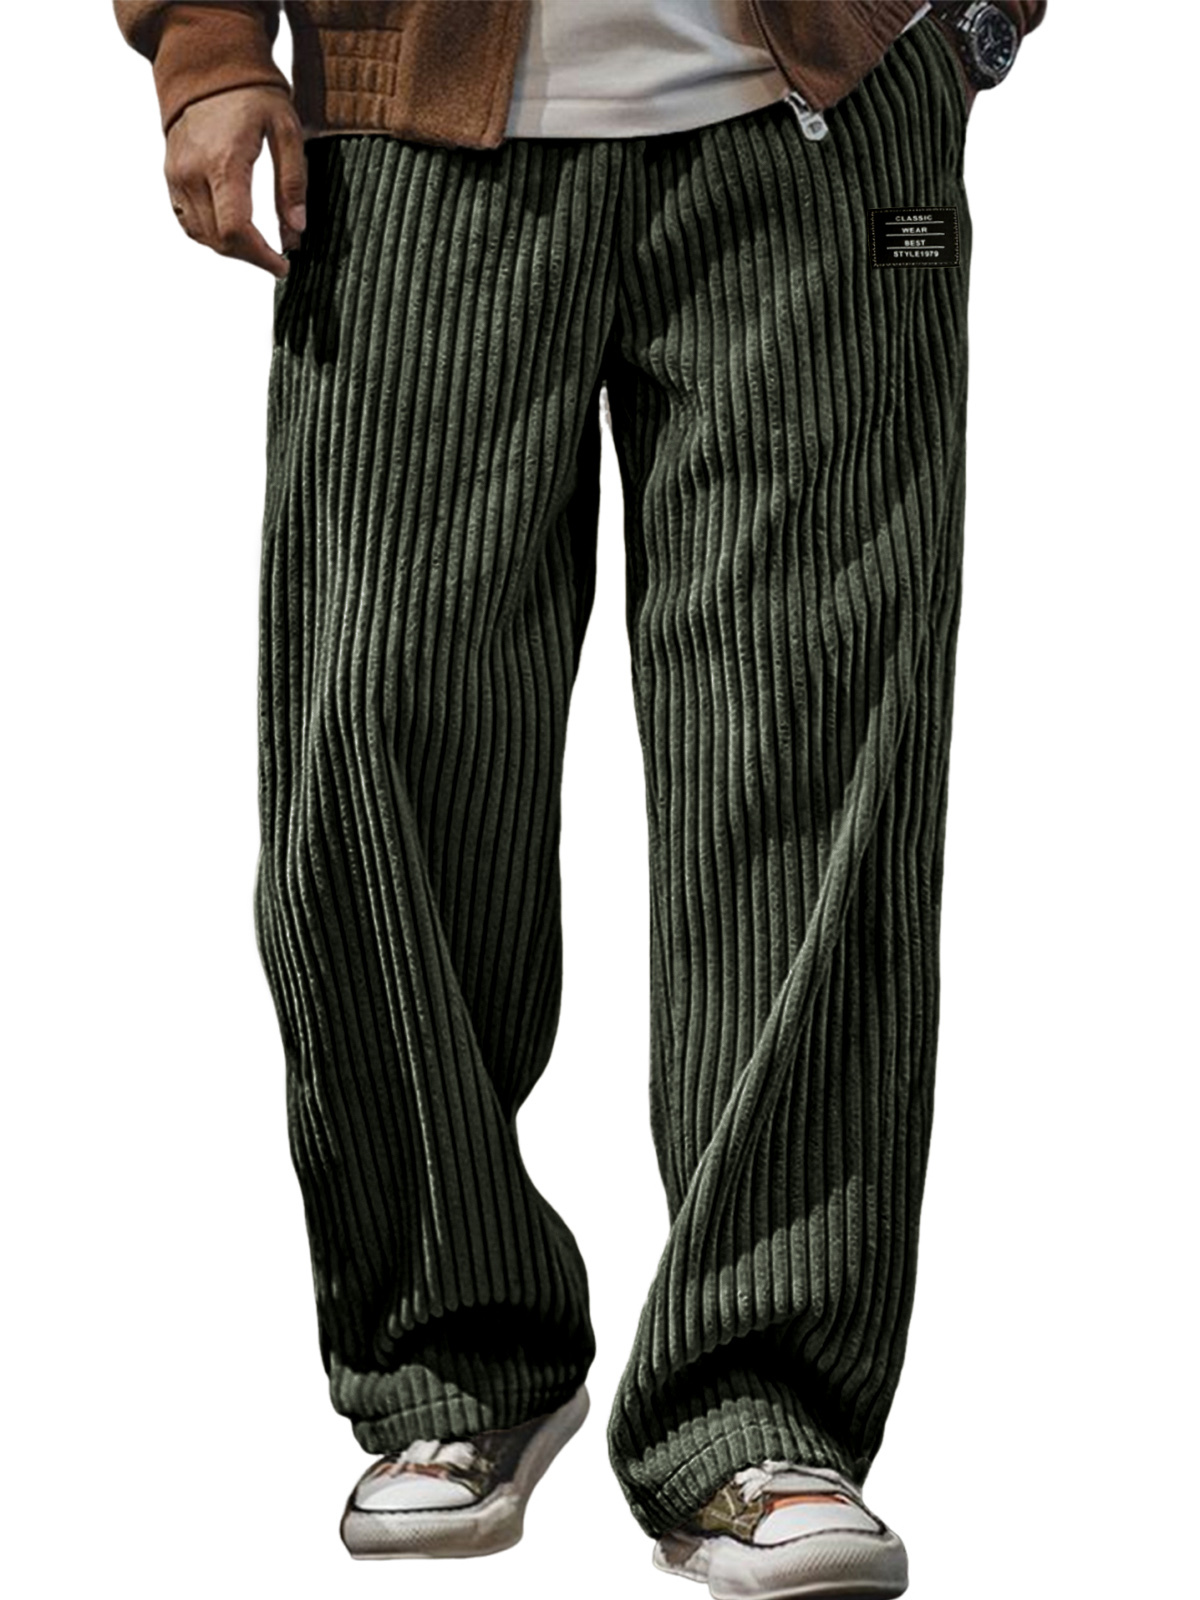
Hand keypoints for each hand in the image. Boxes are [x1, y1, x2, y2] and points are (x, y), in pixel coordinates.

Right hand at [164, 85, 306, 277]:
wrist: (207, 64)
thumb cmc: (252, 94)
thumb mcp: (286, 129)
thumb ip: (293, 182)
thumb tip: (296, 230)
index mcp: (223, 162)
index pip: (235, 230)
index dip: (261, 257)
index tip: (283, 266)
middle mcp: (192, 173)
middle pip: (218, 241)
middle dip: (250, 257)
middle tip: (276, 258)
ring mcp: (177, 175)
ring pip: (201, 236)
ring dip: (231, 249)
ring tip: (259, 246)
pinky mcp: (171, 176)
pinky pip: (188, 221)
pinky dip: (211, 235)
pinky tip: (234, 232)